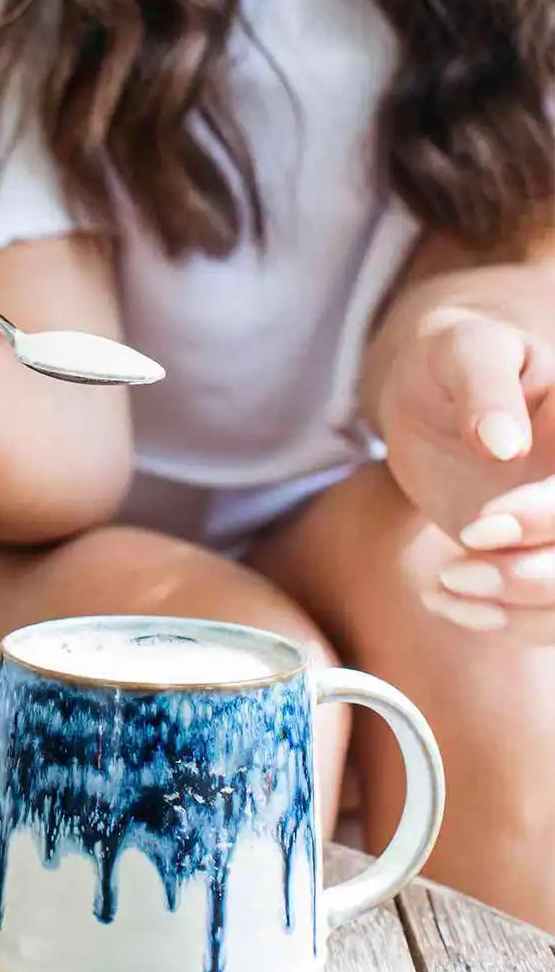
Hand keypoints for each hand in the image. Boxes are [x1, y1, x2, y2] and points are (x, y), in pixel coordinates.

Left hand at [379, 306, 554, 633]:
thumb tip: (505, 442)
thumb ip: (485, 385)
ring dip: (520, 607)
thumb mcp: (462, 349)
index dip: (547, 519)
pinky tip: (446, 602)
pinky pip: (547, 614)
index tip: (481, 526)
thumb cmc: (449, 358)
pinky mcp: (543, 556)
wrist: (429, 393)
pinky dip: (504, 622)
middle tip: (455, 570)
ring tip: (446, 583)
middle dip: (536, 576)